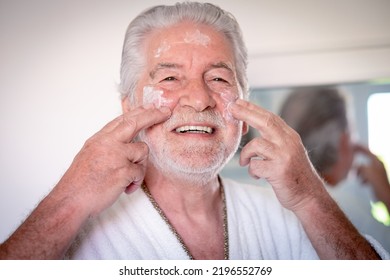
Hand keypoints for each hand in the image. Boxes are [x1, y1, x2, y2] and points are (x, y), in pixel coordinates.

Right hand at [56, 105, 170, 216]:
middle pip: (135, 123)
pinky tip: (126, 188)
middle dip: (153, 116)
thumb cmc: (80, 182)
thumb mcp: (90, 154)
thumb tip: (124, 141)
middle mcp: (108, 143)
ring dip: (141, 165)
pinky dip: (136, 182)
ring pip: (143, 150)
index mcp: (99, 139)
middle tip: (166, 113)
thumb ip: (107, 145)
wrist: (71, 199)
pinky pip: (140, 172)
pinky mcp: (123, 171)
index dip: (138, 112)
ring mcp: (116, 156)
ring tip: (129, 178)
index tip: (150, 107)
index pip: (121, 120)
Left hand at [229, 99, 323, 210]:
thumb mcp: (287, 152)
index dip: (253, 108)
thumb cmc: (293, 175)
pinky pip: (256, 165)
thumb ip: (274, 139)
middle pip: (265, 122)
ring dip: (246, 154)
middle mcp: (289, 143)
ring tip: (245, 162)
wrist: (309, 197)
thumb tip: (253, 126)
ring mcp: (285, 156)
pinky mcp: (279, 171)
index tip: (238, 102)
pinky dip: (252, 170)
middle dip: (246, 113)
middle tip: (231, 108)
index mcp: (290, 136)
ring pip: (256, 144)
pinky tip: (257, 175)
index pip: (270, 117)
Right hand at [354, 144, 389, 204]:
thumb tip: (355, 167)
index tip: (352, 144)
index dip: (359, 147)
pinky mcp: (375, 178)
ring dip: (359, 171)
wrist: (384, 195)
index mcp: (376, 161)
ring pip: (365, 167)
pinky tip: (363, 182)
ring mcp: (377, 171)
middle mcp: (377, 164)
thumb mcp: (365, 171)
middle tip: (350, 156)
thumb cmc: (376, 182)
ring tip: (357, 176)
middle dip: (358, 159)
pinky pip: (366, 174)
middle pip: (366, 158)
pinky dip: (363, 177)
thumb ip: (359, 166)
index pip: (367, 150)